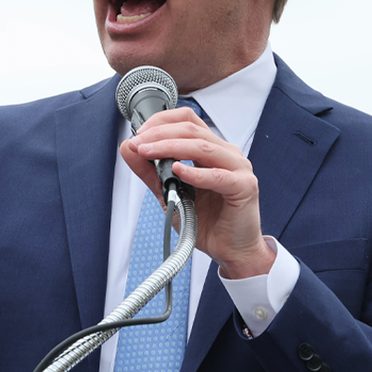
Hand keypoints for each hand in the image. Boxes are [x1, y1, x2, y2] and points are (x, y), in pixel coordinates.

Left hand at [120, 107, 274, 278]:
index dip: (161, 121)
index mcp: (211, 150)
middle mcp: (226, 154)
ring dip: (170, 147)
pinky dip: (196, 172)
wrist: (229, 251)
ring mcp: (237, 168)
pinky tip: (178, 171)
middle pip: (192, 129)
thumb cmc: (207, 222)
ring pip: (202, 146)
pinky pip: (217, 175)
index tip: (139, 133)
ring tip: (149, 152)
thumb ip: (150, 171)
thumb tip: (128, 148)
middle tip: (139, 143)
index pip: (187, 120)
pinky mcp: (243, 187)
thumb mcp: (169, 193)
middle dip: (159, 134)